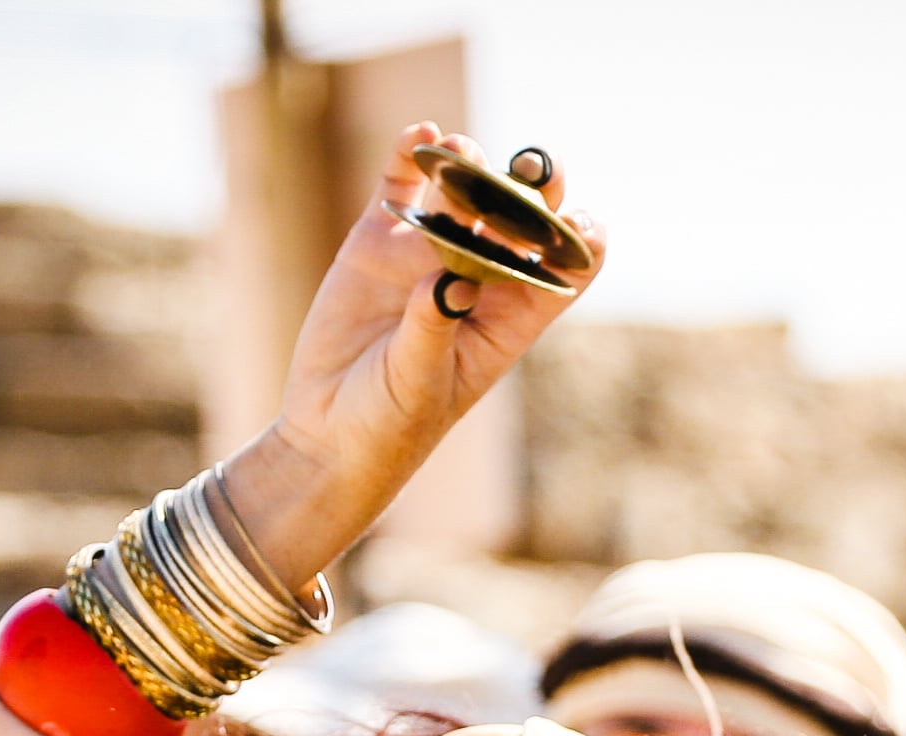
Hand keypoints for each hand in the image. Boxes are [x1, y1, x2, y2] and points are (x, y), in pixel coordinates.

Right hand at [221, 130, 605, 585]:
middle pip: (519, 216)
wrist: (328, 432)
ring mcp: (428, 253)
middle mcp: (477, 277)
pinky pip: (401, 185)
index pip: (566, 267)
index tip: (573, 224)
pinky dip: (411, 154)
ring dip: (470, 163)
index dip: (577, 240)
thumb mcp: (420, 381)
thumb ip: (435, 326)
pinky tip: (422, 133)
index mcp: (511, 318)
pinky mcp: (378, 242)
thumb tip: (449, 278)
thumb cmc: (392, 422)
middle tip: (533, 168)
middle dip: (532, 185)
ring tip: (461, 155)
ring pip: (462, 189)